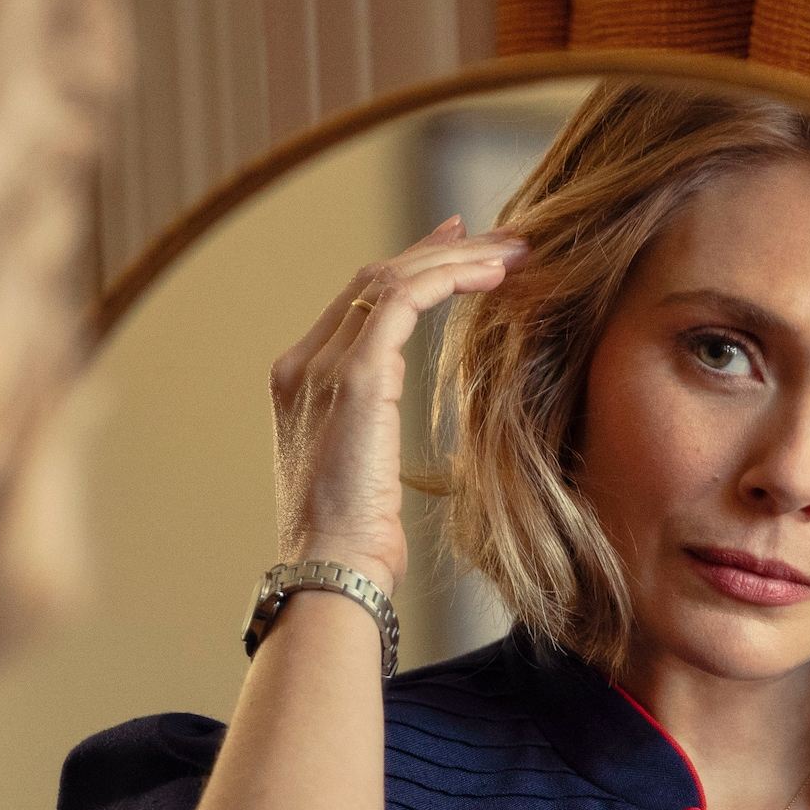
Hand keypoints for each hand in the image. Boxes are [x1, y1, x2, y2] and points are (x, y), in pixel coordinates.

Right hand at [267, 214, 526, 594]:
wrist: (331, 572)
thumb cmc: (354, 547)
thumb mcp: (360, 477)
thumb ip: (371, 436)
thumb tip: (393, 434)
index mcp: (298, 384)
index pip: (356, 304)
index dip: (411, 269)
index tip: (459, 250)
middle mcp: (302, 364)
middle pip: (372, 279)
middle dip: (439, 251)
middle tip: (497, 237)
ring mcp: (322, 366)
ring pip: (389, 278)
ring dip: (455, 258)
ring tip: (512, 251)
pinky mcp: (354, 377)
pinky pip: (403, 300)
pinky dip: (451, 278)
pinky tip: (495, 276)